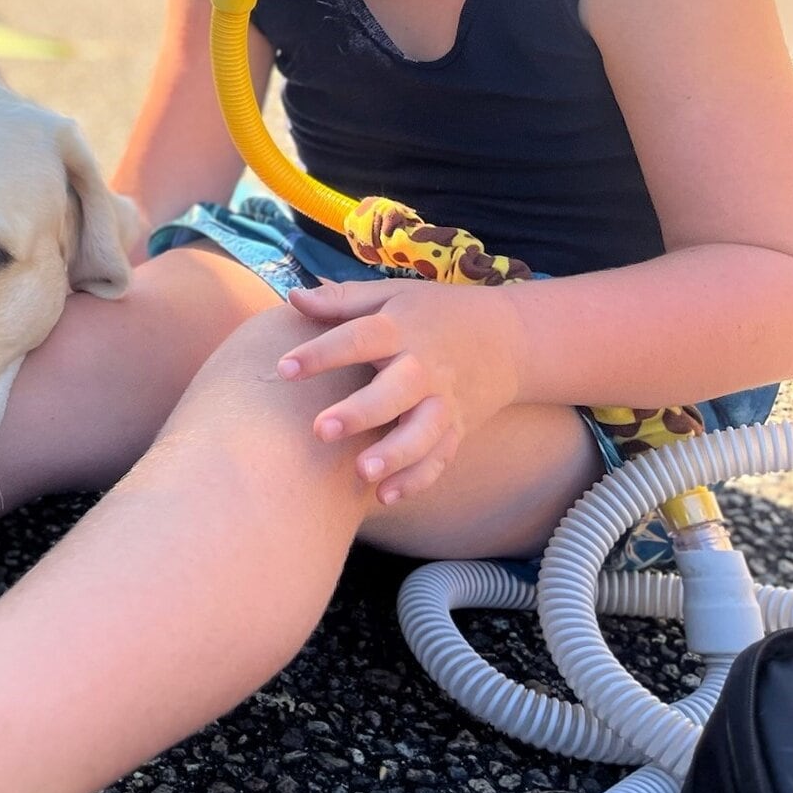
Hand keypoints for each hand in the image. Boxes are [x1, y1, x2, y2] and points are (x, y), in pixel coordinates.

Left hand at [278, 279, 524, 504]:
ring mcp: (444, 402)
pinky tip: (384, 496)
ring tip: (361, 472)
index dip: (321, 353)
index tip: (283, 368)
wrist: (509, 337)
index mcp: (401, 329)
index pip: (359, 339)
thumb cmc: (433, 314)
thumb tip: (292, 296)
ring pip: (423, 432)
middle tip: (321, 430)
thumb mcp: (390, 296)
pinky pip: (440, 458)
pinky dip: (417, 479)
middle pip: (394, 392)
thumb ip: (340, 300)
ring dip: (394, 454)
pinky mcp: (458, 428)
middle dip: (360, 412)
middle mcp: (424, 368)